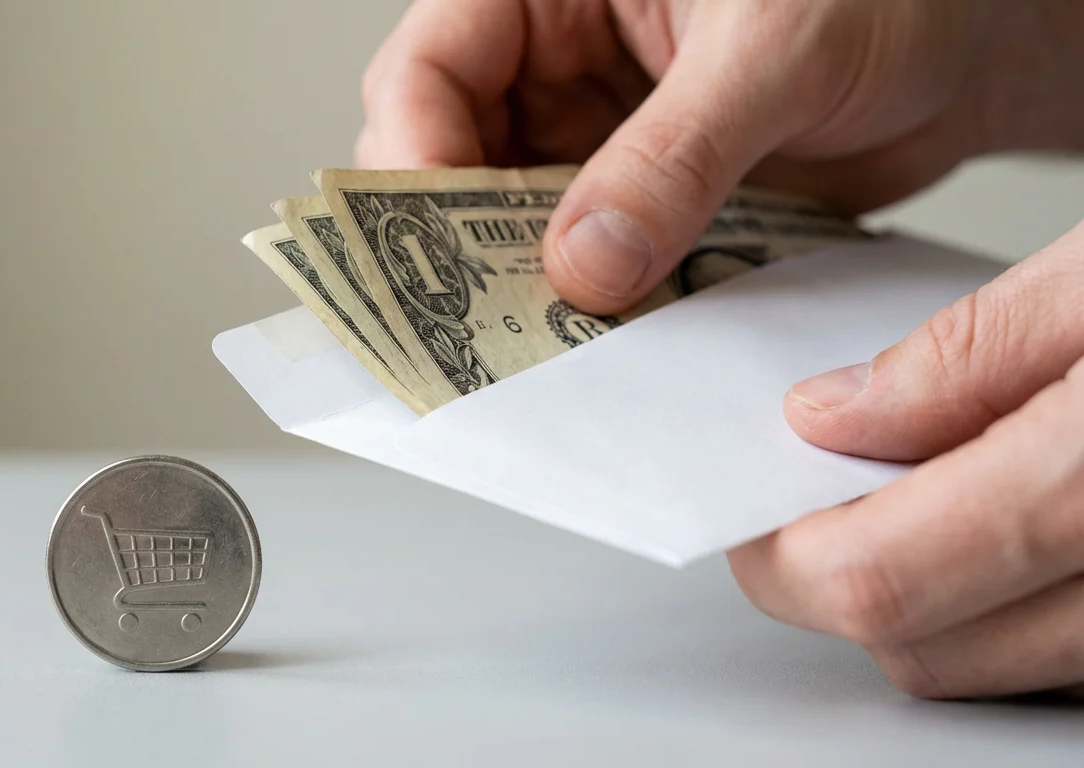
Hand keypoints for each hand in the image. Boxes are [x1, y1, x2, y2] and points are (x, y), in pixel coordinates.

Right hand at [358, 0, 1082, 314]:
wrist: (977, 45)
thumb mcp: (774, 49)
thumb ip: (675, 155)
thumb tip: (588, 261)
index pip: (429, 71)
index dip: (412, 161)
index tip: (428, 250)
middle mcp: (560, 60)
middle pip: (456, 161)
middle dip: (462, 246)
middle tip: (482, 325)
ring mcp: (600, 136)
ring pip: (517, 225)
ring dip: (532, 288)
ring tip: (552, 343)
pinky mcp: (648, 199)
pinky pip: (595, 261)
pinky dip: (600, 306)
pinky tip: (616, 335)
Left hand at [728, 222, 1083, 698]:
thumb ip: (967, 357)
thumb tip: (834, 420)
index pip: (887, 583)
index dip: (788, 559)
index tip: (754, 515)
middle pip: (926, 645)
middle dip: (844, 578)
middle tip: (819, 493)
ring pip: (996, 663)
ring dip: (923, 594)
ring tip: (910, 489)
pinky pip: (1068, 651)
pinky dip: (1006, 599)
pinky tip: (1000, 514)